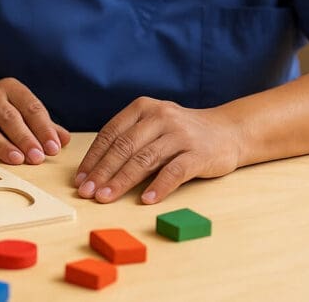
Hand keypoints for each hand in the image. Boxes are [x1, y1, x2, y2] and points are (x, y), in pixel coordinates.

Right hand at [0, 78, 69, 164]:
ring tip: (17, 160)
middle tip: (37, 158)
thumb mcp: (28, 114)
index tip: (53, 148)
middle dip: (25, 138)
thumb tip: (64, 140)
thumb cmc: (7, 113)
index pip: (31, 107)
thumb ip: (46, 127)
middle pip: (9, 117)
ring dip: (1, 144)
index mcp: (11, 87)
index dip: (43, 129)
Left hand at [74, 97, 242, 203]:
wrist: (228, 131)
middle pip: (124, 147)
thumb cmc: (181, 133)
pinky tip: (145, 200)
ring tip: (105, 197)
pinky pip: (175, 171)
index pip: (111, 134)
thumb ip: (128, 140)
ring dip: (122, 181)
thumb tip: (94, 170)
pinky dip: (158, 187)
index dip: (93, 157)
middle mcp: (160, 116)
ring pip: (145, 159)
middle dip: (102, 171)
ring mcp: (181, 134)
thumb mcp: (152, 126)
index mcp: (143, 108)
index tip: (80, 178)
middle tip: (87, 192)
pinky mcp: (200, 153)